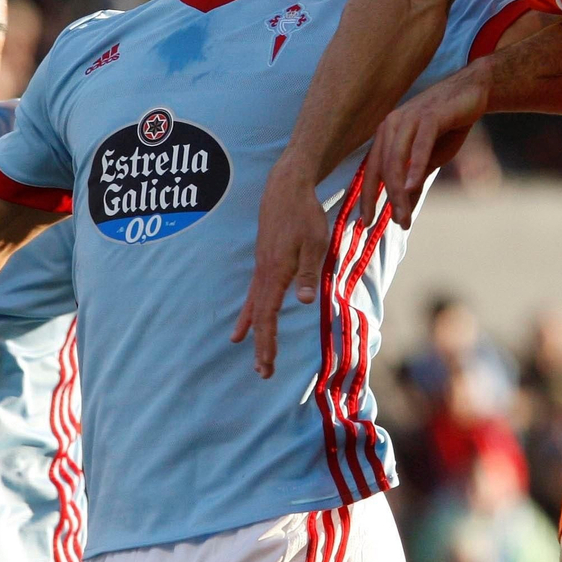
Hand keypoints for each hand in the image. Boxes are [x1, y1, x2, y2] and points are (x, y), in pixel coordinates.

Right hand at [234, 158, 327, 378]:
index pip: (268, 315)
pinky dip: (250, 311)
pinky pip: (254, 293)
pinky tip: (247, 321)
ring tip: (246, 350)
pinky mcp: (264, 261)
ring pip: (254, 306)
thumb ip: (308, 273)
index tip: (267, 365)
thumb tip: (305, 302)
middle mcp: (264, 273)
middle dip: (261, 345)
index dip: (267, 342)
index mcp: (276, 272)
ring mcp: (261, 267)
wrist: (285, 188)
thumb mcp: (315, 243)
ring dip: (254, 330)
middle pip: (259, 316)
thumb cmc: (305, 215)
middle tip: (263, 373)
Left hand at [359, 63, 489, 226]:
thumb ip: (415, 182)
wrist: (473, 93)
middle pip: (383, 169)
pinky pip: (418, 144)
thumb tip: (403, 212)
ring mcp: (409, 118)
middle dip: (389, 199)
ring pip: (396, 160)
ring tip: (404, 214)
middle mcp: (391, 125)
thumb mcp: (430, 160)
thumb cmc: (448, 126)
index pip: (371, 170)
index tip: (366, 222)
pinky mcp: (429, 116)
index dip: (367, 196)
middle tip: (399, 223)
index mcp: (386, 134)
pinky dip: (414, 166)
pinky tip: (413, 186)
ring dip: (400, 190)